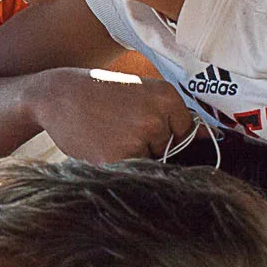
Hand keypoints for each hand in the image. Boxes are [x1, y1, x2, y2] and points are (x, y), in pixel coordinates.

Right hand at [29, 67, 194, 163]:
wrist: (56, 94)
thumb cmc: (99, 95)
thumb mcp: (141, 93)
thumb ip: (174, 117)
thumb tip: (209, 140)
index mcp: (167, 97)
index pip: (186, 135)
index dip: (164, 138)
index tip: (142, 130)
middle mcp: (156, 118)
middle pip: (167, 152)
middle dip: (147, 148)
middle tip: (118, 128)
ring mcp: (137, 139)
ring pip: (149, 165)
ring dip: (131, 158)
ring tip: (108, 135)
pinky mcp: (116, 159)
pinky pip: (128, 174)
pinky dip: (114, 165)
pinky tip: (99, 145)